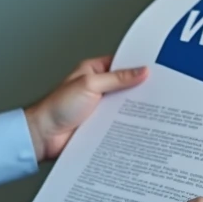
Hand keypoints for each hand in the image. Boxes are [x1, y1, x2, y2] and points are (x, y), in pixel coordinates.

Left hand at [23, 56, 147, 162]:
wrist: (43, 136)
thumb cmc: (56, 107)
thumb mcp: (90, 85)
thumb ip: (117, 78)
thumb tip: (140, 71)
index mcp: (93, 71)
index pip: (121, 65)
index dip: (137, 67)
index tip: (157, 69)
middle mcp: (97, 88)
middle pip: (125, 87)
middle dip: (139, 90)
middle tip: (160, 91)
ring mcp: (99, 108)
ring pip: (123, 107)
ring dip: (134, 110)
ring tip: (153, 111)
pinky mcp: (100, 126)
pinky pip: (118, 124)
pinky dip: (127, 126)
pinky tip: (139, 128)